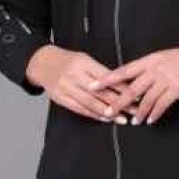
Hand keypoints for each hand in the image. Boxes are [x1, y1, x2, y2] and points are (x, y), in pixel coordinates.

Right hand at [26, 45, 140, 122]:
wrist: (42, 64)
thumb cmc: (68, 61)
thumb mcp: (84, 59)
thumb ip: (100, 71)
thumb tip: (123, 84)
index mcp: (83, 63)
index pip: (107, 77)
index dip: (122, 88)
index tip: (137, 94)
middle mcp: (75, 76)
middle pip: (100, 92)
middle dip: (120, 103)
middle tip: (135, 110)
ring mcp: (66, 88)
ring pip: (91, 103)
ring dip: (109, 113)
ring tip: (123, 119)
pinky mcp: (61, 98)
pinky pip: (80, 109)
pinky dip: (94, 115)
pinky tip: (106, 119)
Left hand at [86, 38, 178, 124]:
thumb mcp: (168, 58)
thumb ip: (152, 67)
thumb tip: (139, 78)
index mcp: (151, 59)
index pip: (124, 70)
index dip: (108, 79)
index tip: (94, 85)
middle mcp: (156, 68)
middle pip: (131, 88)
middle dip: (117, 101)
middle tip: (106, 111)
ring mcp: (166, 78)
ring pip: (146, 99)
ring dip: (138, 112)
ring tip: (132, 122)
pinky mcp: (177, 88)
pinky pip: (161, 104)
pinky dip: (154, 114)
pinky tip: (150, 120)